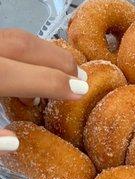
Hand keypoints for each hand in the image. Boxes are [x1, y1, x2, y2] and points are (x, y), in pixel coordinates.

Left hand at [0, 28, 88, 153]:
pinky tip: (30, 66)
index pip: (34, 78)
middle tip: (81, 76)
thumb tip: (15, 141)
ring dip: (45, 52)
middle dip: (61, 60)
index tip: (82, 91)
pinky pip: (5, 39)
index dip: (61, 84)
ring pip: (17, 37)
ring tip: (62, 70)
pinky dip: (24, 50)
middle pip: (28, 47)